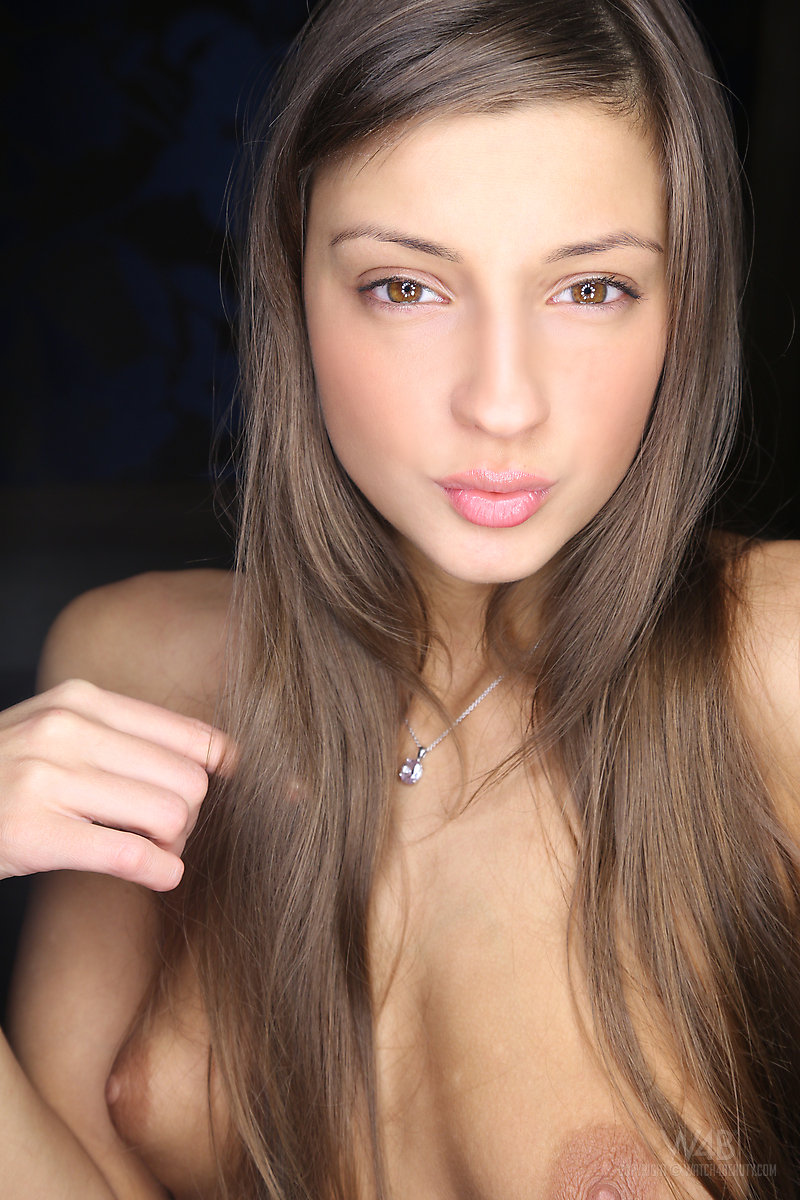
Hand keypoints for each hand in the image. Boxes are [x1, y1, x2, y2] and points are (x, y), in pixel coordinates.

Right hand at [0, 679, 231, 890]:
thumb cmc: (4, 774)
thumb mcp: (58, 731)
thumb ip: (124, 737)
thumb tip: (217, 757)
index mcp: (82, 701)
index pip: (188, 733)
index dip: (224, 767)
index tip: (234, 788)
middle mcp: (67, 730)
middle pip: (189, 779)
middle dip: (192, 815)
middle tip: (169, 833)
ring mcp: (47, 778)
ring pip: (170, 813)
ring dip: (175, 845)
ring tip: (155, 852)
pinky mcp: (33, 831)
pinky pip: (129, 855)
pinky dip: (158, 872)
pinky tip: (160, 877)